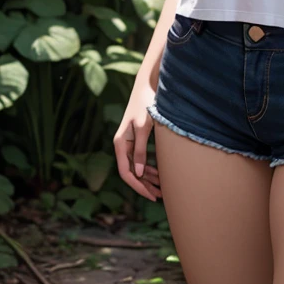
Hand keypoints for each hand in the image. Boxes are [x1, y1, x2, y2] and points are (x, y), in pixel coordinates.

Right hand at [113, 80, 161, 200]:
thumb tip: (137, 173)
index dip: (138, 186)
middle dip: (144, 185)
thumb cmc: (145, 105)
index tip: (151, 195)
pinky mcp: (138, 139)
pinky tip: (160, 174)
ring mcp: (130, 143)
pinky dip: (150, 167)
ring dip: (148, 178)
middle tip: (159, 196)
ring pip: (137, 167)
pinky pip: (142, 158)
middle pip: (132, 172)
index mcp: (120, 144)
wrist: (147, 86)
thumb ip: (140, 150)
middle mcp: (123, 145)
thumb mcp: (143, 128)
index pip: (126, 172)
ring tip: (162, 189)